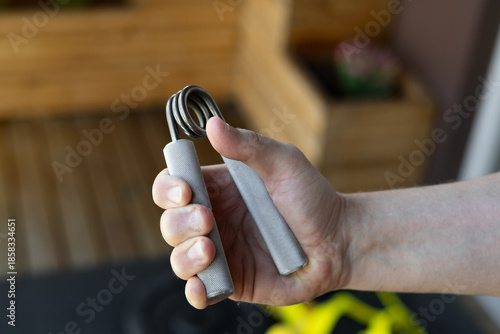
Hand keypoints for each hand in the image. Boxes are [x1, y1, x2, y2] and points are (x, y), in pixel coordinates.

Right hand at [152, 117, 349, 308]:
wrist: (340, 242)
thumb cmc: (313, 199)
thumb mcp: (284, 163)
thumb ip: (248, 146)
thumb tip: (213, 125)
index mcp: (218, 190)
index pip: (173, 186)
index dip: (169, 188)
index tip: (185, 191)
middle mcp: (214, 221)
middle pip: (171, 222)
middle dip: (179, 222)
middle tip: (207, 219)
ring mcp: (222, 254)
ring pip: (179, 258)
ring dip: (185, 255)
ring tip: (210, 249)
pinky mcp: (233, 282)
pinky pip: (201, 291)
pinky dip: (194, 292)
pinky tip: (202, 286)